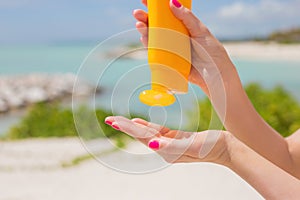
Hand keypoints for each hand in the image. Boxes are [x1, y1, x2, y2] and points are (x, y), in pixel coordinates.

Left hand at [105, 116, 232, 165]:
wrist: (226, 149)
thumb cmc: (211, 147)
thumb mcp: (192, 145)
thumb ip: (171, 145)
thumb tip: (151, 144)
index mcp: (166, 150)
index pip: (142, 136)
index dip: (127, 128)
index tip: (113, 121)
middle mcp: (165, 148)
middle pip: (140, 134)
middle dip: (125, 126)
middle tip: (110, 119)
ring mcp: (170, 143)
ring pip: (147, 132)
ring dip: (133, 126)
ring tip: (119, 120)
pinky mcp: (176, 138)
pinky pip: (157, 131)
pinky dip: (147, 125)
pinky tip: (139, 122)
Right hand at [133, 0, 236, 94]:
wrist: (214, 76)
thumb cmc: (212, 52)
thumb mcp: (201, 31)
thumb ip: (187, 18)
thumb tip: (172, 2)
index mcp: (184, 27)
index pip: (168, 14)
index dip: (156, 7)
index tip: (145, 0)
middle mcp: (176, 37)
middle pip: (157, 26)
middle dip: (146, 18)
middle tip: (137, 13)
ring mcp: (171, 49)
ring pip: (154, 38)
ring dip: (144, 30)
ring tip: (139, 24)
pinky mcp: (168, 62)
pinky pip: (155, 52)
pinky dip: (148, 45)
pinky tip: (143, 38)